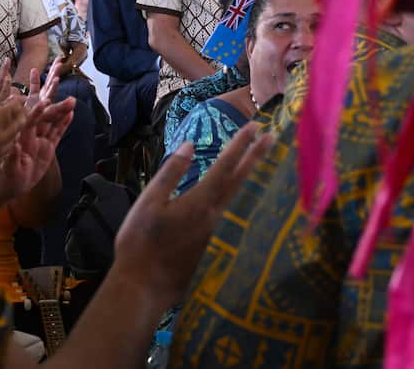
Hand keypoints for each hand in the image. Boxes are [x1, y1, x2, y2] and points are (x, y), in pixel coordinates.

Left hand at [0, 59, 74, 198]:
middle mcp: (32, 132)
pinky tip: (71, 113)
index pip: (31, 116)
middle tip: (56, 72)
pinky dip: (64, 124)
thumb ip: (13, 158)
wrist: (8, 184)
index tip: (45, 94)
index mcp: (20, 134)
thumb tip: (15, 147)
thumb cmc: (4, 175)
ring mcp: (40, 139)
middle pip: (44, 108)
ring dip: (62, 108)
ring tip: (72, 98)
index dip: (38, 104)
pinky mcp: (48, 148)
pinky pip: (57, 133)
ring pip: (53, 119)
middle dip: (50, 90)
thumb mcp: (8, 168)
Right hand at [0, 84, 24, 184]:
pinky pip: (6, 152)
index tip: (18, 96)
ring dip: (17, 130)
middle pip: (15, 127)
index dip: (14, 103)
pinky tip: (5, 143)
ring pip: (12, 140)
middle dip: (21, 117)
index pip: (7, 111)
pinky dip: (9, 144)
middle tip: (24, 110)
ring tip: (17, 124)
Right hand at [109, 123, 272, 302]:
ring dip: (255, 178)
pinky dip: (246, 201)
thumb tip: (188, 145)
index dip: (240, 145)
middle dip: (257, 157)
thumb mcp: (149, 201)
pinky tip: (248, 197)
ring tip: (266, 162)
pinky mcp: (216, 247)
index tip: (254, 126)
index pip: (225, 166)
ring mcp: (219, 234)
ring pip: (242, 199)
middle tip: (273, 137)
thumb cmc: (140, 242)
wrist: (144, 285)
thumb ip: (171, 173)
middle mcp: (216, 216)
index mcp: (199, 202)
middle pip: (241, 181)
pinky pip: (236, 217)